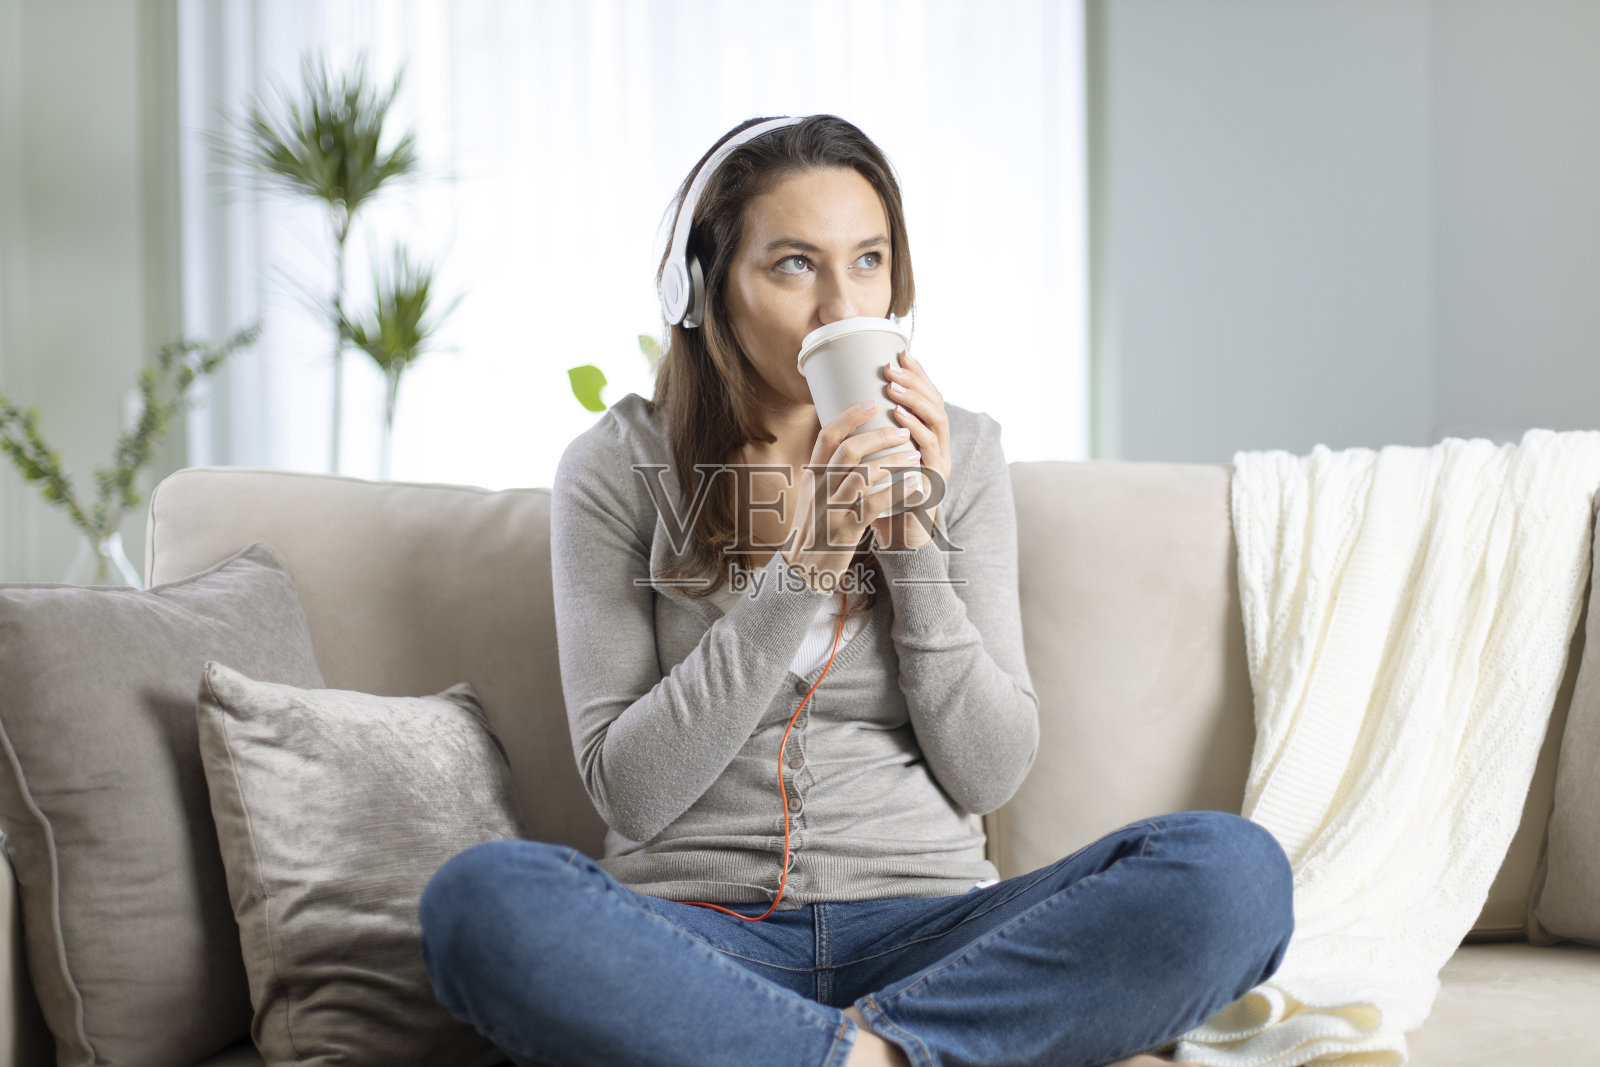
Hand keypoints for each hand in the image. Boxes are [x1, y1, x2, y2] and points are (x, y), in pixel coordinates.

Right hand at [780, 400, 909, 591]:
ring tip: (915, 456)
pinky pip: (875, 505)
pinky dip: (898, 492)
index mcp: (812, 475)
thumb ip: (828, 470)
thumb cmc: (814, 529)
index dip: (850, 415)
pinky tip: (916, 484)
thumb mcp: (813, 494)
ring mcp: (832, 508)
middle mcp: (820, 488)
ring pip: (864, 475)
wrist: (803, 569)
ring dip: (893, 462)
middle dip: (879, 436)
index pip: (827, 435)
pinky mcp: (846, 530)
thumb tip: (846, 442)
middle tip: (903, 430)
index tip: (871, 402)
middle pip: (849, 450)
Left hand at [869, 349, 949, 550]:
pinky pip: (929, 449)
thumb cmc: (881, 496)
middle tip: (894, 365)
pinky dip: (915, 429)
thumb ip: (870, 435)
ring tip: (894, 386)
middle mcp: (938, 446)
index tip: (901, 354)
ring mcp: (940, 462)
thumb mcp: (875, 458)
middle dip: (916, 381)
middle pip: (936, 402)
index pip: (928, 397)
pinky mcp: (935, 480)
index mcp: (926, 437)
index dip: (918, 375)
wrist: (894, 536)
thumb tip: (842, 404)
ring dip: (916, 400)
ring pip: (937, 421)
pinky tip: (898, 417)